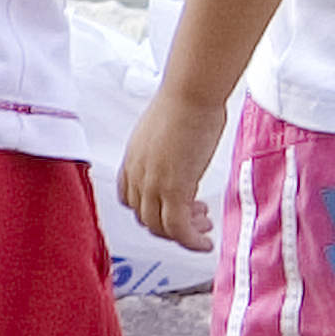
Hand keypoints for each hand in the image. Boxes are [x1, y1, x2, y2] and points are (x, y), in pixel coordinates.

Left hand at [118, 82, 227, 252]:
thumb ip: (166, 150)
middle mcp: (138, 174)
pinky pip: (179, 228)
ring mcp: (153, 183)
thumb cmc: (185, 102)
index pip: (130, 199)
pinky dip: (191, 241)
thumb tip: (181, 155)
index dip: (150, 210)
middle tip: (194, 220)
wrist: (191, 93)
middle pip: (145, 217)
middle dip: (169, 224)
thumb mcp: (166, 131)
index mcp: (133, 159)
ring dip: (183, 234)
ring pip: (159, 227)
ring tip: (203, 229)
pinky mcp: (175, 189)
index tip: (170, 208)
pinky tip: (204, 242)